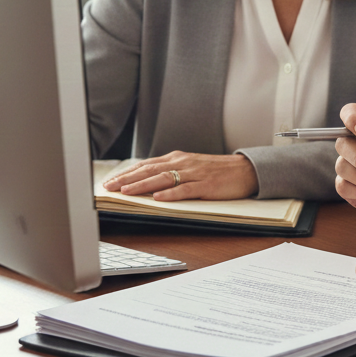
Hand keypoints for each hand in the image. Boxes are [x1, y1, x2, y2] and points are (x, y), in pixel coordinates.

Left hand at [101, 152, 258, 200]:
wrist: (245, 170)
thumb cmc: (217, 170)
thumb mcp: (191, 166)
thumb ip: (171, 171)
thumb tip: (147, 181)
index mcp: (178, 158)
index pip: (146, 165)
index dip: (127, 173)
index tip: (110, 181)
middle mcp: (183, 163)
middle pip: (150, 170)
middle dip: (128, 179)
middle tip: (110, 187)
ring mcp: (195, 174)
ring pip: (164, 178)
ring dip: (143, 186)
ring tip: (127, 192)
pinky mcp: (206, 185)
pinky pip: (186, 189)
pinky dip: (171, 194)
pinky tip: (159, 198)